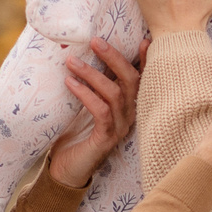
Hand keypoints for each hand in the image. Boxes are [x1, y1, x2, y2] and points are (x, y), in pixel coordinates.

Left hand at [46, 39, 141, 187]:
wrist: (66, 171)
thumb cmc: (75, 134)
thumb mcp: (85, 104)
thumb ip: (90, 85)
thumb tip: (76, 53)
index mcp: (127, 105)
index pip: (141, 80)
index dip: (146, 61)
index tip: (144, 40)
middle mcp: (129, 115)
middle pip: (131, 81)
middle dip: (114, 58)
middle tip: (95, 41)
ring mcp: (120, 128)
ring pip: (114, 93)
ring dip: (92, 74)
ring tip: (72, 62)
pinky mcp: (106, 138)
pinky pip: (101, 111)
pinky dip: (86, 94)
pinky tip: (70, 83)